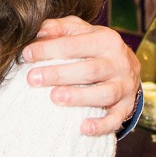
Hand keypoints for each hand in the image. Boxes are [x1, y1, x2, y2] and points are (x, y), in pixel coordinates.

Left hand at [21, 19, 140, 135]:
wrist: (129, 67)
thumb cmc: (96, 48)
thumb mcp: (82, 32)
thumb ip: (60, 28)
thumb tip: (40, 32)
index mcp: (107, 40)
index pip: (75, 44)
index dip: (49, 49)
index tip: (26, 55)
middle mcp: (119, 62)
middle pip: (89, 70)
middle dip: (59, 74)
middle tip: (32, 79)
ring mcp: (125, 86)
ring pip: (104, 94)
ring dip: (79, 97)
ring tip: (54, 98)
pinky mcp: (127, 107)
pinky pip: (116, 119)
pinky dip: (101, 125)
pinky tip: (83, 128)